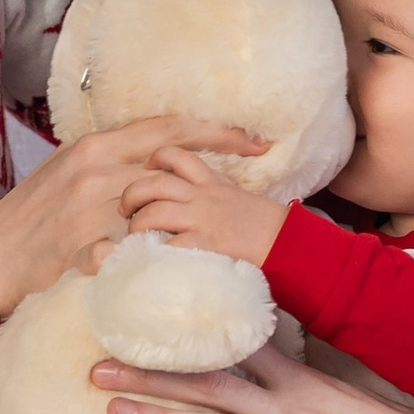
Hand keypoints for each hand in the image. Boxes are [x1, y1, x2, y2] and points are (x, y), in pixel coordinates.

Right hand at [0, 116, 261, 317]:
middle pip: (173, 164)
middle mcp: (95, 168)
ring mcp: (87, 208)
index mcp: (96, 145)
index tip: (254, 139)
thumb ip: (112, 163)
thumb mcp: (70, 172)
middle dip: (221, 174)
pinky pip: (124, 254)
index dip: (216, 131)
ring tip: (224, 236)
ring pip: (156, 208)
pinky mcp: (77, 246)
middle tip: (258, 189)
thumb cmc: (32, 215)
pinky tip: (177, 271)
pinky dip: (150, 262)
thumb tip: (154, 157)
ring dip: (190, 223)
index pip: (167, 128)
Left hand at [92, 340, 413, 413]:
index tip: (138, 327)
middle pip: (206, 384)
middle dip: (149, 374)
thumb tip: (255, 385)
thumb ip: (296, 392)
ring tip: (115, 409)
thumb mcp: (340, 402)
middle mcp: (286, 409)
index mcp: (299, 382)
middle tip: (98, 366)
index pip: (232, 350)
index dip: (181, 340)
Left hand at [116, 147, 285, 271]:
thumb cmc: (264, 224)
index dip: (154, 159)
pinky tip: (149, 258)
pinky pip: (169, 245)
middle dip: (132, 194)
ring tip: (134, 235)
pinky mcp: (205, 243)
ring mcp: (202, 219)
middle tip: (125, 209)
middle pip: (155, 182)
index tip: (145, 169)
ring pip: (155, 212)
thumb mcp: (235, 197)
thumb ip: (212, 193)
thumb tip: (189, 199)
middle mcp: (202, 196)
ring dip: (138, 224)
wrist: (288, 241)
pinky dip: (154, 252)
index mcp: (210, 182)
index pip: (176, 155)